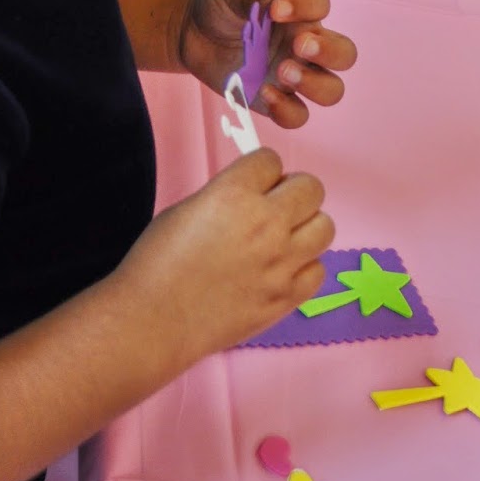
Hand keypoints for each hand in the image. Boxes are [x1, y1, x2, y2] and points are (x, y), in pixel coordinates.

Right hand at [113, 148, 334, 361]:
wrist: (154, 320)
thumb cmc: (158, 263)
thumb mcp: (187, 208)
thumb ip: (228, 196)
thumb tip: (253, 195)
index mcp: (234, 194)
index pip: (272, 160)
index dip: (262, 171)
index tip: (255, 184)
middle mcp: (265, 223)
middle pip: (311, 187)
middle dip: (292, 192)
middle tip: (274, 208)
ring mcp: (281, 262)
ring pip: (325, 226)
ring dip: (305, 228)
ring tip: (282, 240)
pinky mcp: (287, 297)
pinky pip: (318, 270)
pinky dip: (303, 268)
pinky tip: (279, 272)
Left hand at [178, 0, 356, 129]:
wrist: (191, 26)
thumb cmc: (221, 1)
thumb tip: (271, 3)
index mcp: (301, 9)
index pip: (320, 5)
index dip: (306, 7)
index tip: (275, 10)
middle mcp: (306, 43)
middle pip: (344, 54)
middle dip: (329, 52)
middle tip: (299, 46)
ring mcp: (293, 74)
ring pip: (331, 90)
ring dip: (314, 84)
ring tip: (283, 71)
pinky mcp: (274, 100)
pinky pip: (297, 115)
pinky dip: (286, 109)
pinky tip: (264, 92)